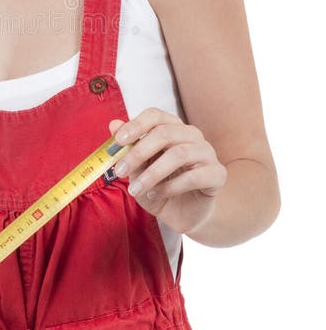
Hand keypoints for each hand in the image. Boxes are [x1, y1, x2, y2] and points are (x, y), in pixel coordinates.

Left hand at [109, 108, 226, 235]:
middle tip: (119, 171)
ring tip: (136, 189)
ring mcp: (207, 153)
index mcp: (172, 127)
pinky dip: (170, 187)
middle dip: (138, 153)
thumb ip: (129, 147)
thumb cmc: (159, 187)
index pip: (155, 115)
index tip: (118, 141)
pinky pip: (194, 176)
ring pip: (179, 154)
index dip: (136, 125)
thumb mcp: (138, 169)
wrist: (182, 214)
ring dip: (152, 174)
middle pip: (165, 133)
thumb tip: (113, 124)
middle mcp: (192, 135)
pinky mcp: (217, 174)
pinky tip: (156, 194)